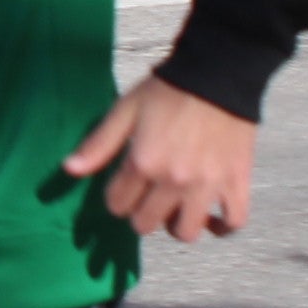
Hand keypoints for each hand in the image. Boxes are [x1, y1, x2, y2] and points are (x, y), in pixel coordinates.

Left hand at [64, 74, 257, 241]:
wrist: (218, 75)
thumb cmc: (167, 91)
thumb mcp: (125, 111)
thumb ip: (98, 144)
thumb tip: (69, 170)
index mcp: (143, 163)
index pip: (117, 205)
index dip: (116, 199)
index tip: (123, 187)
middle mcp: (173, 181)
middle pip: (146, 224)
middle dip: (140, 214)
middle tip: (147, 198)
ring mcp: (207, 186)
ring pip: (186, 232)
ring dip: (176, 226)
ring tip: (176, 210)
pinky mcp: (237, 183)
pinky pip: (233, 222)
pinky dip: (222, 227)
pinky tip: (211, 218)